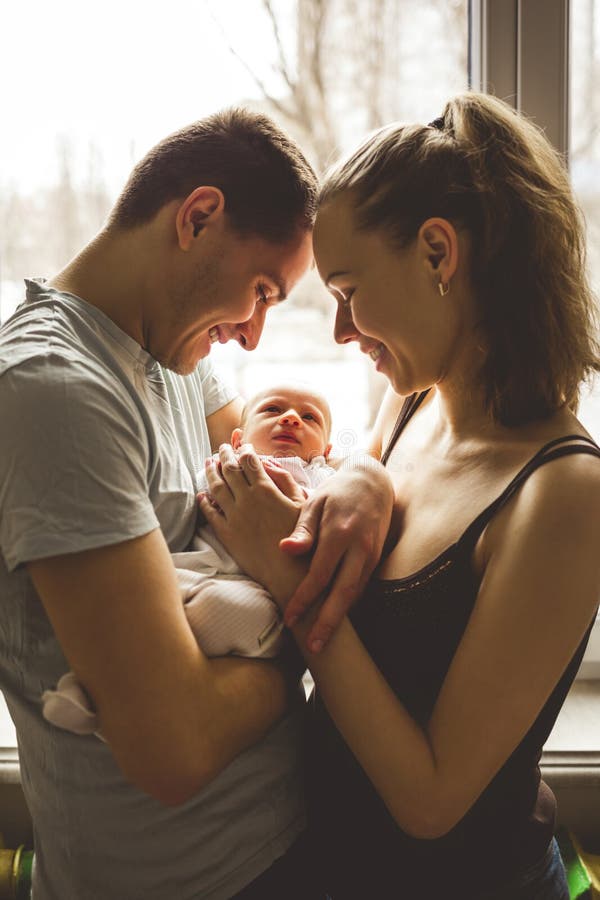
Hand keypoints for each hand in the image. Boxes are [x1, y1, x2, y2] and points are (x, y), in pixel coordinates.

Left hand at [198, 444, 306, 600]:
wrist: (289, 572)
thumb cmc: (303, 539)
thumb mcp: (302, 505)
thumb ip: (286, 482)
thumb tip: (270, 465)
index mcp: (265, 489)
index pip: (249, 461)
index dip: (245, 450)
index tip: (244, 446)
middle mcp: (246, 500)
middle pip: (229, 470)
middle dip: (225, 455)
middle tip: (222, 448)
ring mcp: (233, 517)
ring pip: (216, 488)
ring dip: (211, 472)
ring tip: (209, 462)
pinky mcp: (226, 534)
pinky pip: (210, 514)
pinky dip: (204, 502)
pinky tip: (202, 495)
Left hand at [281, 460, 393, 652]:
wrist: (373, 482)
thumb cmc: (337, 492)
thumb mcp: (316, 503)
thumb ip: (302, 530)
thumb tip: (285, 549)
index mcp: (340, 534)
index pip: (320, 575)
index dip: (304, 599)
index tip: (290, 618)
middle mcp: (359, 549)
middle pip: (345, 593)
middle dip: (329, 622)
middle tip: (313, 646)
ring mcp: (371, 556)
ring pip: (356, 594)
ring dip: (340, 618)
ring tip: (322, 640)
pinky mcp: (376, 559)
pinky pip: (361, 587)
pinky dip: (347, 605)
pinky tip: (334, 619)